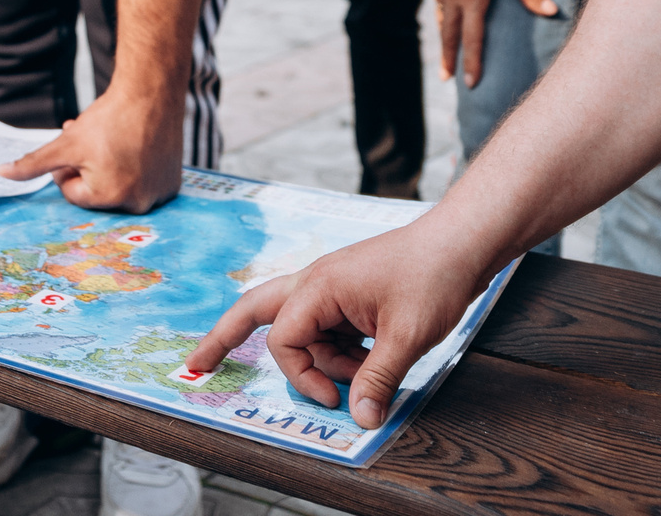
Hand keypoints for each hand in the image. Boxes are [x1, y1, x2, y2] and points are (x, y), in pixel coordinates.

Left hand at [0, 84, 184, 211]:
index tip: (77, 145)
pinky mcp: (174, 182)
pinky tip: (136, 144)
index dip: (69, 167)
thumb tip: (0, 173)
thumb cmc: (109, 118)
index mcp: (110, 197)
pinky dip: (137, 167)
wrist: (152, 91)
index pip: (73, 192)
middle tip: (93, 141)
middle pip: (98, 192)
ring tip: (114, 141)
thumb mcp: (65, 143)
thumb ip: (33, 163)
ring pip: (121, 186)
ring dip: (111, 167)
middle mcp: (138, 203)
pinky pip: (146, 182)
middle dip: (90, 168)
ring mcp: (160, 193)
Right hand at [183, 213, 493, 427]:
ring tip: (368, 372)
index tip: (336, 398)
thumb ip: (378, 379)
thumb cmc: (433, 276)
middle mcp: (316, 282)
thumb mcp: (407, 336)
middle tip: (198, 364)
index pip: (286, 340)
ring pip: (303, 329)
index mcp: (319, 286)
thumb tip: (361, 418)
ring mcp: (332, 286)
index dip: (304, 376)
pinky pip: (329, 327)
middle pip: (256, 310)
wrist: (462, 242)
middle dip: (225, 337)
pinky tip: (369, 360)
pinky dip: (342, 350)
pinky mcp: (351, 292)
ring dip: (325, 360)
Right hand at [430, 0, 555, 87]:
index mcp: (472, 0)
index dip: (472, 63)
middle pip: (449, 35)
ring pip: (441, 19)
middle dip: (448, 59)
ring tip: (443, 52)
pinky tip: (443, 13)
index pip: (473, 39)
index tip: (470, 83)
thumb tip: (553, 12)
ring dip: (443, 38)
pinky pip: (438, 1)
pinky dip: (440, 14)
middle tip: (445, 79)